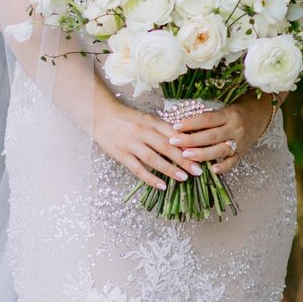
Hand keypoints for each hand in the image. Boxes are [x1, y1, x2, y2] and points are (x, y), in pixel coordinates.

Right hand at [91, 96, 205, 190]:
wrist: (101, 115)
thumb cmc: (127, 118)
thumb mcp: (147, 119)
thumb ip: (162, 130)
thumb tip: (183, 143)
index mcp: (151, 122)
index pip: (173, 134)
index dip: (188, 145)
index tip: (201, 154)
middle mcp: (143, 132)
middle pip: (166, 147)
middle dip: (184, 160)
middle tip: (198, 170)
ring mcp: (131, 144)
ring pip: (153, 159)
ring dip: (169, 169)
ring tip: (183, 178)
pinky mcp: (121, 155)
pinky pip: (138, 169)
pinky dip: (150, 178)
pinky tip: (161, 186)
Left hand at [169, 94, 274, 173]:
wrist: (259, 115)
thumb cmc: (235, 112)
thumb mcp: (223, 109)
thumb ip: (207, 118)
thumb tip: (181, 125)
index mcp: (228, 115)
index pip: (207, 119)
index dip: (191, 123)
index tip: (175, 127)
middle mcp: (235, 128)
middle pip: (211, 136)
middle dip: (191, 140)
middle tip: (174, 142)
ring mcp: (240, 142)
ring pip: (220, 150)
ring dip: (202, 154)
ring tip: (186, 156)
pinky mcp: (243, 153)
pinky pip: (233, 162)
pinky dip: (223, 167)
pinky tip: (212, 170)